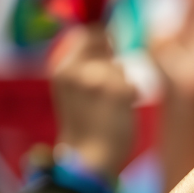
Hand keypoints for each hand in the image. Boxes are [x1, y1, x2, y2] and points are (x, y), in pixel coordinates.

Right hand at [50, 25, 135, 175]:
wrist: (88, 158)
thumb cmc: (85, 124)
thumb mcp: (74, 88)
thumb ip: (87, 64)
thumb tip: (109, 37)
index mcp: (61, 68)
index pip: (88, 34)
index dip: (102, 42)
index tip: (107, 58)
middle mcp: (75, 70)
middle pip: (107, 50)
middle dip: (113, 68)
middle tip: (104, 94)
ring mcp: (96, 79)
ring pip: (121, 69)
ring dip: (122, 85)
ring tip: (109, 107)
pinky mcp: (117, 91)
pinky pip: (133, 85)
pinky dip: (132, 97)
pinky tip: (120, 112)